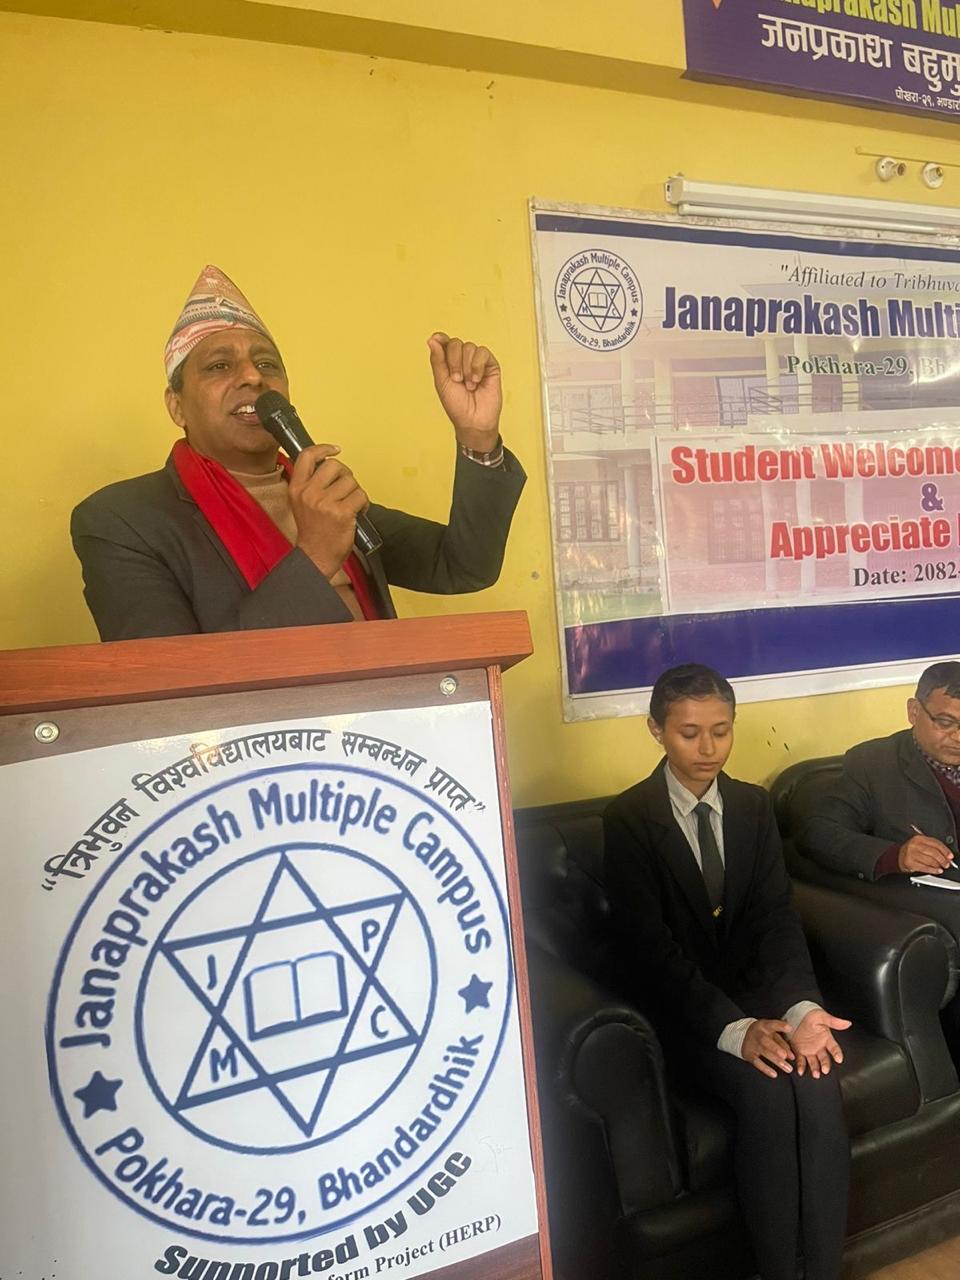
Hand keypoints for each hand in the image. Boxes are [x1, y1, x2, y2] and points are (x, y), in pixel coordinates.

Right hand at [287, 443, 368, 579]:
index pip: (307, 456)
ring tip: (350, 505)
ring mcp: (325, 503)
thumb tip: (330, 465)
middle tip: (345, 488)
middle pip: (334, 465)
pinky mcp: (341, 513)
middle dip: (345, 475)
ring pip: (351, 481)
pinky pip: (360, 496)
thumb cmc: (312, 532)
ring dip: (355, 492)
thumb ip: (310, 484)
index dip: (323, 449)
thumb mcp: (301, 503)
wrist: (315, 557)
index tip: (335, 450)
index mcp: (297, 488)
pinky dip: (364, 504)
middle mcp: (309, 493)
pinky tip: (357, 512)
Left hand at [427, 331, 501, 451]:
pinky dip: (477, 366)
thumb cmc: (457, 405)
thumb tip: (432, 339)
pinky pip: (483, 353)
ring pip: (469, 347)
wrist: (473, 420)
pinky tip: (476, 380)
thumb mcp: (441, 382)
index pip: (444, 342)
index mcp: (449, 362)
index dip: (441, 338)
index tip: (436, 340)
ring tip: (468, 385)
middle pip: (455, 343)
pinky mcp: (490, 365)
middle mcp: (463, 359)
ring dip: (466, 367)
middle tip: (456, 379)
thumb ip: (437, 360)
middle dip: (454, 361)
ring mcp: (477, 361)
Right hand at [741, 1019, 794, 1078]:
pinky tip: (774, 1074)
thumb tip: (792, 1056)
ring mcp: (752, 1044)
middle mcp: (757, 1034)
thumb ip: (782, 1042)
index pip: (772, 1024)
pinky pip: (757, 1062)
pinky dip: (765, 1069)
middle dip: (776, 1048)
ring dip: (776, 1060)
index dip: (780, 1026)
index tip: (789, 1028)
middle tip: (785, 1056)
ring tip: (787, 1068)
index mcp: (764, 1026)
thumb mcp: (770, 1033)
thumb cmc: (762, 1034)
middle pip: (766, 1041)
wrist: (742, 1036)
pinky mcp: (749, 1054)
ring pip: (764, 1052)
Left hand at [790, 1009, 850, 1078]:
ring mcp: (810, 1050)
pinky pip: (801, 1061)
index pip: (834, 1048)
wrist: (795, 1014)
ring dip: (815, 1069)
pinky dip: (801, 1066)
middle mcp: (819, 1047)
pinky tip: (800, 1071)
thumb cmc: (810, 1014)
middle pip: (825, 1059)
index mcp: (826, 1039)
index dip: (837, 1054)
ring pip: (814, 1062)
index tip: (839, 1059)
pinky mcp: (800, 1051)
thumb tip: (847, 1023)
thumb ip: (833, 1021)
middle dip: (825, 1065)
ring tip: (816, 1074)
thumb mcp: (821, 1016)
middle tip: (825, 1070)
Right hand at [898, 834, 953, 874]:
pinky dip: (932, 870)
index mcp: (919, 838)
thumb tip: (946, 855)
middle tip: (947, 863)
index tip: (950, 856)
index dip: (945, 850)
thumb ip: (933, 847)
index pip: (935, 843)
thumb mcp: (921, 844)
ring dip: (938, 865)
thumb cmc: (912, 851)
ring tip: (941, 867)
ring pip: (929, 860)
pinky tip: (936, 870)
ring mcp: (911, 854)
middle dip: (942, 859)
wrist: (898, 857)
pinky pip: (924, 867)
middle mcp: (914, 845)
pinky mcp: (909, 862)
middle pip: (933, 852)